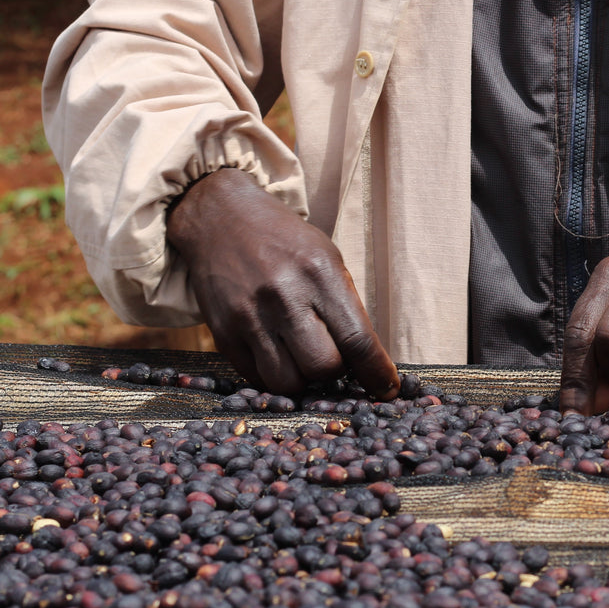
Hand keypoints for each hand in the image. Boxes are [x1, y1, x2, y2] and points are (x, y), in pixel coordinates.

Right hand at [167, 168, 398, 398]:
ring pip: (288, 382)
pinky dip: (274, 376)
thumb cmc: (285, 240)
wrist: (221, 218)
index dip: (376, 372)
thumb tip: (366, 359)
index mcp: (319, 274)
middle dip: (336, 373)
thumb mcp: (327, 257)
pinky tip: (279, 356)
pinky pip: (256, 378)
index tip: (387, 388)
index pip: (357, 340)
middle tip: (333, 359)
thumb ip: (345, 305)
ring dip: (303, 380)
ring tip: (303, 358)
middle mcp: (284, 297)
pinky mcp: (223, 334)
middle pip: (323, 367)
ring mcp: (249, 318)